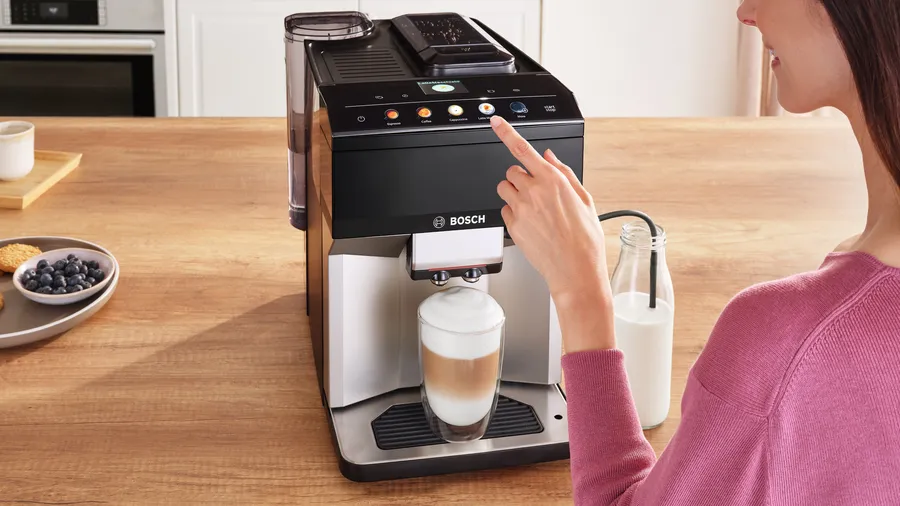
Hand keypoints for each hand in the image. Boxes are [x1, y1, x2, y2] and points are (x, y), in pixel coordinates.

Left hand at [491, 116, 615, 350]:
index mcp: (553, 180)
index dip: (506, 132)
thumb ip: (564, 173)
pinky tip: (531, 223)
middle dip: (521, 177)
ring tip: (532, 208)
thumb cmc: (585, 239)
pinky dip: (513, 213)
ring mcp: (521, 209)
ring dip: (514, 193)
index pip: (522, 149)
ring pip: (504, 189)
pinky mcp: (512, 226)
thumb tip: (549, 157)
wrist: (575, 270)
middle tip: (536, 192)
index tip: (496, 121)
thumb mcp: (584, 199)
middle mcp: (533, 192)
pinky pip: (504, 210)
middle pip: (512, 171)